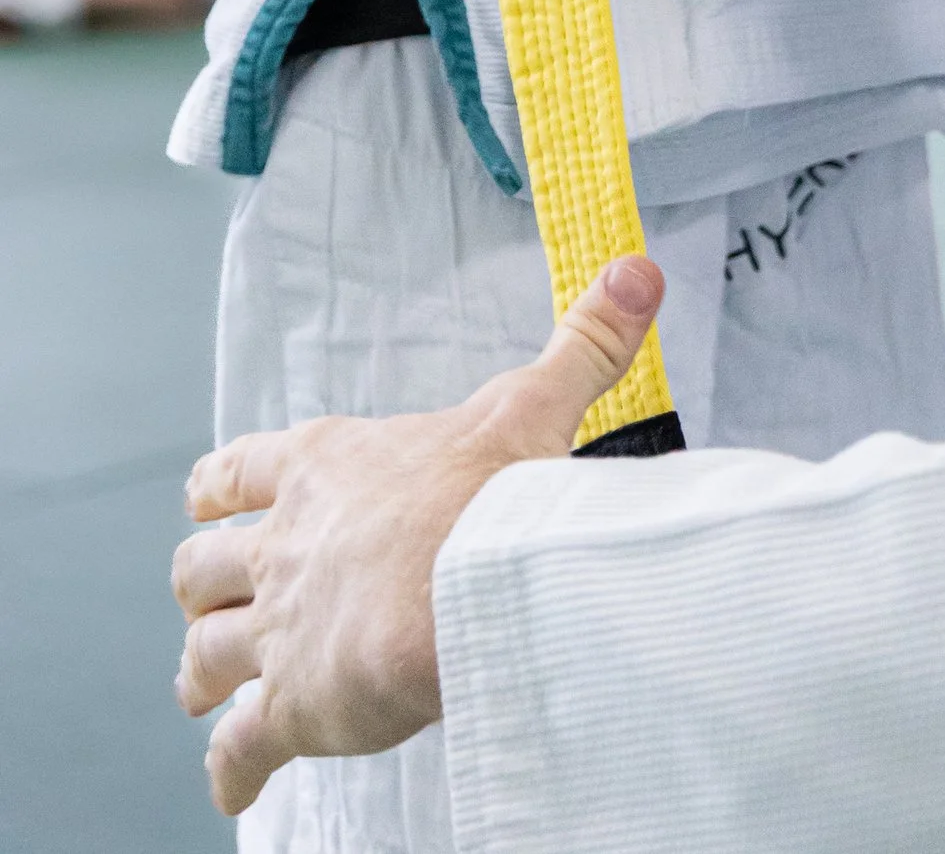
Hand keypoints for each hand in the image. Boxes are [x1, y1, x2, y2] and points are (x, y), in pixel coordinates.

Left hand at [172, 258, 664, 816]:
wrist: (469, 590)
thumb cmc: (492, 497)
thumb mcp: (535, 405)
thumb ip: (584, 344)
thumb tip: (635, 272)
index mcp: (324, 468)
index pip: (235, 470)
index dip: (217, 490)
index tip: (207, 501)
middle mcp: (284, 546)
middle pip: (198, 568)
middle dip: (202, 589)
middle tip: (215, 604)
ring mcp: (277, 631)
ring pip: (202, 658)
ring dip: (204, 676)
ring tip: (211, 692)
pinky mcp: (289, 707)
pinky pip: (236, 751)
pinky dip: (233, 771)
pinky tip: (239, 784)